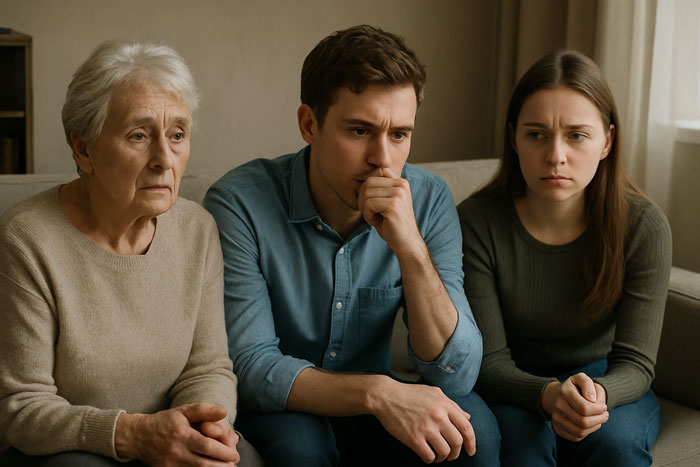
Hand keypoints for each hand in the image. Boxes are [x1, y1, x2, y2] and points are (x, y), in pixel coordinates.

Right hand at [116, 403, 238, 465]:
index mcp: (181, 434)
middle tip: (234, 464)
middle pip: (203, 464)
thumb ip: (204, 410)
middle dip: (222, 466)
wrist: (139, 436)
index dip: (223, 452)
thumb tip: (224, 412)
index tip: (234, 454)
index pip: (206, 446)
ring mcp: (169, 464)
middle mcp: (175, 451)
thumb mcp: (184, 411)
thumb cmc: (166, 421)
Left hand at [357, 168, 422, 256]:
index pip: (375, 174)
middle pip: (368, 182)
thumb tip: (358, 179)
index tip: (372, 204)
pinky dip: (367, 216)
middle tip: (371, 213)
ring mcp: (398, 194)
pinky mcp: (393, 204)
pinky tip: (376, 222)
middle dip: (363, 199)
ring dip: (365, 209)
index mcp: (401, 182)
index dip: (368, 189)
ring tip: (376, 218)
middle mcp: (401, 184)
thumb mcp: (385, 202)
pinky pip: (368, 204)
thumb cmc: (392, 224)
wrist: (406, 243)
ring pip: (366, 193)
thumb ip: (378, 189)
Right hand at [371, 378, 475, 462]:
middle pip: (457, 442)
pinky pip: (429, 456)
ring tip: (439, 455)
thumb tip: (468, 417)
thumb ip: (452, 405)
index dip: (472, 442)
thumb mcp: (434, 393)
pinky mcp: (413, 438)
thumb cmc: (410, 394)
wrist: (386, 396)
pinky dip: (431, 459)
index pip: (466, 427)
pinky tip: (427, 454)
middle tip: (451, 455)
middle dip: (456, 452)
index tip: (471, 451)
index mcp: (444, 404)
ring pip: (444, 451)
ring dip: (443, 457)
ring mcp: (425, 427)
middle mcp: (437, 416)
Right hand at [542, 374, 608, 441]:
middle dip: (599, 419)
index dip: (599, 410)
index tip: (604, 407)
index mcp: (564, 392)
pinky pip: (576, 437)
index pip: (585, 408)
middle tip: (605, 415)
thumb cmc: (574, 388)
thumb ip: (587, 384)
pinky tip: (591, 425)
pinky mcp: (557, 429)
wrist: (558, 396)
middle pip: (583, 421)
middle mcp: (557, 406)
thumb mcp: (581, 379)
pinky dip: (587, 433)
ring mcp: (556, 419)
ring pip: (580, 432)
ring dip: (595, 427)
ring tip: (599, 420)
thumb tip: (592, 399)